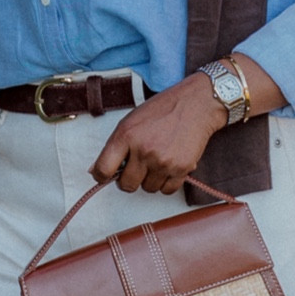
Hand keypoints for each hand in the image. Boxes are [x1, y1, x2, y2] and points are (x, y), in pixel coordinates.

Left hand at [91, 76, 225, 194]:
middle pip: (126, 185)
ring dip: (150, 179)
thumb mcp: (131, 120)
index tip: (105, 176)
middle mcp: (143, 150)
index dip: (101, 176)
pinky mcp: (181, 169)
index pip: (103, 169)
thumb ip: (115, 145)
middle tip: (136, 168)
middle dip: (129, 179)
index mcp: (126, 135)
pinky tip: (169, 167)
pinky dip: (167, 183)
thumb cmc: (163, 110)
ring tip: (157, 161)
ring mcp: (163, 161)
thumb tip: (97, 170)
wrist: (196, 105)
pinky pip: (167, 190)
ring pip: (148, 189)